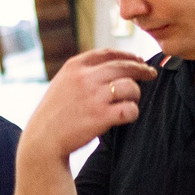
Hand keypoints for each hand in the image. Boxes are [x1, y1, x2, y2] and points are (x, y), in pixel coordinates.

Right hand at [23, 48, 157, 161]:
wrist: (43, 141)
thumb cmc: (54, 114)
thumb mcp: (62, 83)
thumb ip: (82, 73)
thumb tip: (112, 64)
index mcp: (75, 67)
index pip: (108, 53)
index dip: (128, 55)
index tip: (139, 60)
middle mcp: (85, 78)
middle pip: (124, 66)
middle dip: (142, 70)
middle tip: (151, 75)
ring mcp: (93, 97)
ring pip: (130, 87)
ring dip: (136, 94)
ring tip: (132, 101)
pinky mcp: (101, 117)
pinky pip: (130, 110)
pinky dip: (133, 112)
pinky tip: (128, 115)